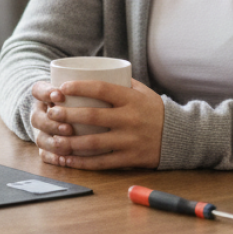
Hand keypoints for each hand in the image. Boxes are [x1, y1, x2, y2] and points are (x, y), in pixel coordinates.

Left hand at [29, 78, 163, 169]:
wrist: (181, 137)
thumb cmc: (156, 111)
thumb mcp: (143, 92)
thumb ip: (121, 82)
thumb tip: (95, 70)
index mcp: (131, 99)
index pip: (101, 89)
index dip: (79, 87)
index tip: (62, 88)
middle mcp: (130, 119)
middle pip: (93, 116)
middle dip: (68, 115)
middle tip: (51, 113)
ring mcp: (130, 140)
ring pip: (95, 143)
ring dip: (71, 142)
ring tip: (54, 140)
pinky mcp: (131, 159)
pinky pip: (103, 162)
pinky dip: (83, 163)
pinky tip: (68, 160)